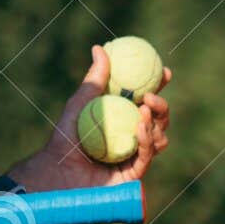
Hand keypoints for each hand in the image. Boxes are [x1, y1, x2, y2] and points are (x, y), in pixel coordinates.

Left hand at [14, 45, 173, 191]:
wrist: (59, 170)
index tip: (165, 73)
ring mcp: (135, 157)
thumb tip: (100, 49)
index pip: (147, 102)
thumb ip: (94, 80)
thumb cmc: (65, 137)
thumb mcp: (79, 104)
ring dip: (155, 123)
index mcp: (123, 119)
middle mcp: (132, 137)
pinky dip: (146, 139)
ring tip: (143, 111)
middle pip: (159, 120)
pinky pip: (147, 154)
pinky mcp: (134, 174)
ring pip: (159, 137)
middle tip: (151, 97)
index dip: (159, 88)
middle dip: (162, 107)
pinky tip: (140, 127)